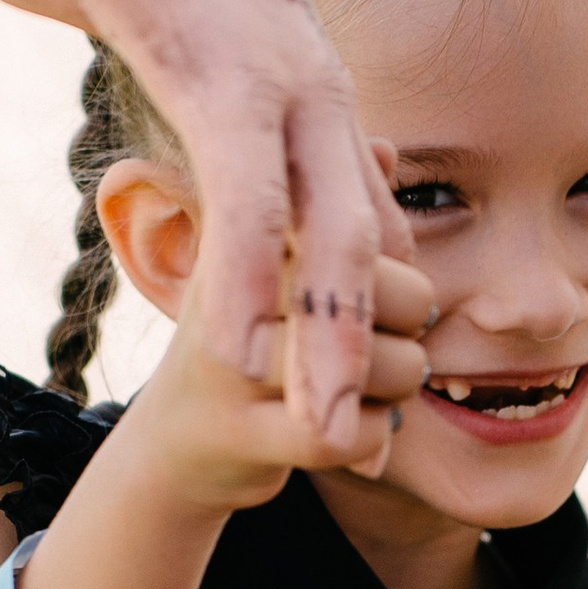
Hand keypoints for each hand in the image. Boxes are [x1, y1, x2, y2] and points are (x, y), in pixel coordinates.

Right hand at [0, 0, 402, 443]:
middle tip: (353, 448)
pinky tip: (250, 358)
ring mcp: (271, 82)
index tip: (315, 377)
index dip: (315, 294)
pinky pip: (256, 202)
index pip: (306, 209)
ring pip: (322, 243)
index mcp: (258, 80)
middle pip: (342, 250)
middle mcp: (290, 92)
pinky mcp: (234, 71)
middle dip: (347, 352)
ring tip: (334, 441)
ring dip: (323, 346)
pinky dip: (256, 280)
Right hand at [128, 185, 434, 511]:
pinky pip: (346, 433)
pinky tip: (350, 430)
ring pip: (379, 368)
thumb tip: (388, 149)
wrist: (178, 436)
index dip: (396, 279)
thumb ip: (333, 208)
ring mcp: (230, 360)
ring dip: (396, 391)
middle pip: (394, 295)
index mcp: (254, 227)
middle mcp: (236, 283)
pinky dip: (372, 440)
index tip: (372, 303)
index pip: (375, 238)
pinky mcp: (236, 430)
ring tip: (368, 390)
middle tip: (385, 350)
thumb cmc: (250, 336)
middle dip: (409, 332)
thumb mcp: (285, 260)